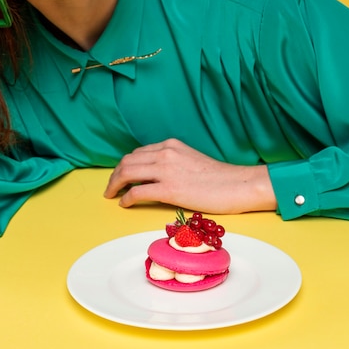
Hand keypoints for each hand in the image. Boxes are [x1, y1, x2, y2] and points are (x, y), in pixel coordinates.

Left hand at [104, 138, 276, 213]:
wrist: (238, 185)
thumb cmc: (219, 178)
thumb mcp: (190, 160)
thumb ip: (172, 163)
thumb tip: (155, 176)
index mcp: (170, 145)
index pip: (138, 152)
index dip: (125, 165)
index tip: (121, 175)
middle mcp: (165, 153)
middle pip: (128, 161)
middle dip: (115, 174)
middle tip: (111, 187)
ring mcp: (166, 170)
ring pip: (127, 173)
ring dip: (115, 184)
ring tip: (112, 194)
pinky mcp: (169, 189)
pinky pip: (137, 192)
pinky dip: (126, 198)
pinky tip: (124, 203)